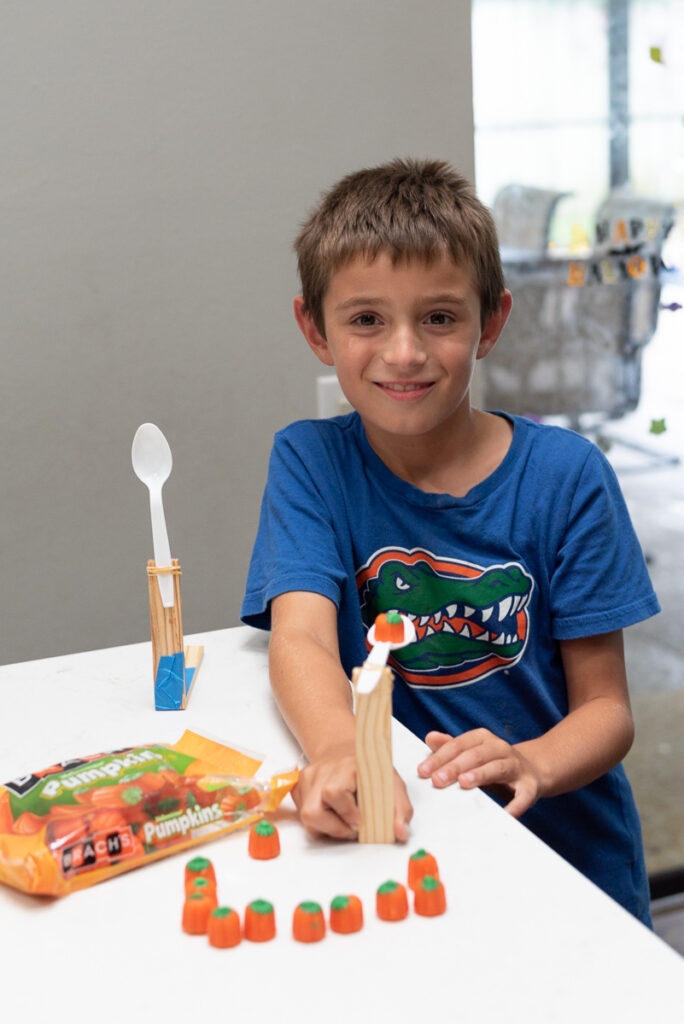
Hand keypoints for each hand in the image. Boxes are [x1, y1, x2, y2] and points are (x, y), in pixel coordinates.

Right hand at [292, 750, 412, 840]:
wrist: (344, 751)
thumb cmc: (368, 770)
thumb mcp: (392, 783)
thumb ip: (400, 808)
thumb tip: (401, 833)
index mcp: (347, 766)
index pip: (334, 792)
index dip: (346, 813)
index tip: (360, 824)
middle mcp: (322, 771)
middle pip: (313, 811)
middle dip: (336, 827)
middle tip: (354, 827)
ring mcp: (306, 780)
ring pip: (307, 817)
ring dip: (327, 827)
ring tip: (344, 821)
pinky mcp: (298, 788)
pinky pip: (302, 816)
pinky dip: (320, 823)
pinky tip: (333, 814)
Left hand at [417, 729, 542, 817]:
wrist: (533, 770)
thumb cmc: (494, 763)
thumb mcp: (472, 752)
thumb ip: (451, 747)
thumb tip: (430, 738)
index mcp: (483, 739)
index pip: (458, 745)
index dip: (440, 757)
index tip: (423, 771)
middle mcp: (500, 748)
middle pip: (475, 755)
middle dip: (455, 767)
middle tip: (437, 780)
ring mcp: (516, 766)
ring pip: (497, 767)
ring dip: (481, 774)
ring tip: (464, 783)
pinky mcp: (530, 786)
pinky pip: (523, 795)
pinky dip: (515, 805)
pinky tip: (504, 814)